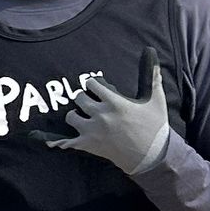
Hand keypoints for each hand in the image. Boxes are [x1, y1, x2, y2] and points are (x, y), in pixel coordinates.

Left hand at [43, 47, 169, 174]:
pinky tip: (53, 141)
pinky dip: (60, 142)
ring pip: (71, 117)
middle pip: (79, 98)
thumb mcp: (156, 100)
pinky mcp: (90, 145)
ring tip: (82, 117)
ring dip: (75, 115)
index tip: (95, 88)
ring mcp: (93, 131)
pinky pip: (68, 142)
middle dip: (83, 98)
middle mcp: (101, 115)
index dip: (93, 85)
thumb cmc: (155, 127)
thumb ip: (152, 76)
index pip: (91, 84)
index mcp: (114, 102)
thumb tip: (152, 53)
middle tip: (89, 102)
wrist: (153, 156)